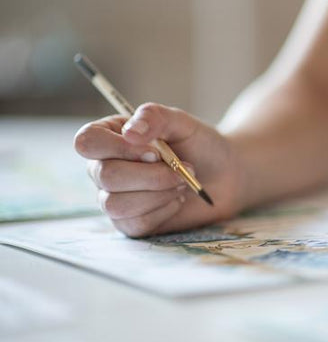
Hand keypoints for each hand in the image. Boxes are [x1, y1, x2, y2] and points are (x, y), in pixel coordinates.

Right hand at [75, 103, 242, 236]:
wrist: (226, 174)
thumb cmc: (200, 144)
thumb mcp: (181, 122)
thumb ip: (155, 117)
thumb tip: (130, 132)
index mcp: (109, 137)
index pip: (87, 142)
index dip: (119, 148)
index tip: (155, 151)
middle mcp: (103, 168)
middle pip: (105, 176)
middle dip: (152, 175)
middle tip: (181, 168)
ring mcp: (113, 198)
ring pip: (116, 205)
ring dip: (158, 193)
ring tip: (181, 182)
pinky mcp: (130, 223)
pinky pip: (135, 224)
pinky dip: (163, 210)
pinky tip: (176, 199)